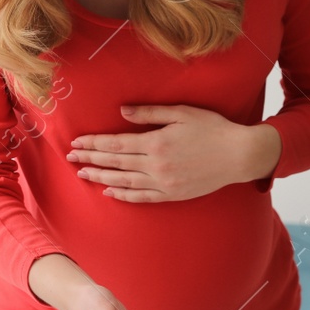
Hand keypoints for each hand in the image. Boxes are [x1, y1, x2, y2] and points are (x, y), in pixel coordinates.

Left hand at [67, 106, 278, 202]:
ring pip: (124, 182)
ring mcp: (164, 183)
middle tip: (70, 159)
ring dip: (101, 178)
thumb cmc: (212, 129)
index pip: (116, 145)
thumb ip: (150, 114)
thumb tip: (122, 112)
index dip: (94, 145)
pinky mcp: (173, 194)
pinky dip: (124, 195)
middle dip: (91, 160)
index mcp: (156, 143)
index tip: (77, 144)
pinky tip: (110, 192)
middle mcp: (156, 165)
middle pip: (115, 163)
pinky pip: (142, 197)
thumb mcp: (182, 113)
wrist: (240, 155)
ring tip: (83, 175)